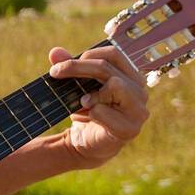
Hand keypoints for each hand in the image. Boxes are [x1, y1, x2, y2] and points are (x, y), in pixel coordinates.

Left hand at [47, 45, 150, 168]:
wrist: (86, 143)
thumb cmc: (85, 110)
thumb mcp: (75, 86)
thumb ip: (67, 67)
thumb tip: (55, 51)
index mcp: (131, 76)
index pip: (114, 54)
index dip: (88, 54)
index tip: (59, 65)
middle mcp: (140, 91)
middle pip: (108, 68)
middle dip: (77, 68)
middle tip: (54, 73)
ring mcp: (139, 111)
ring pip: (115, 85)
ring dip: (89, 92)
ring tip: (81, 102)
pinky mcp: (130, 129)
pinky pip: (105, 111)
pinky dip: (91, 112)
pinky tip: (89, 117)